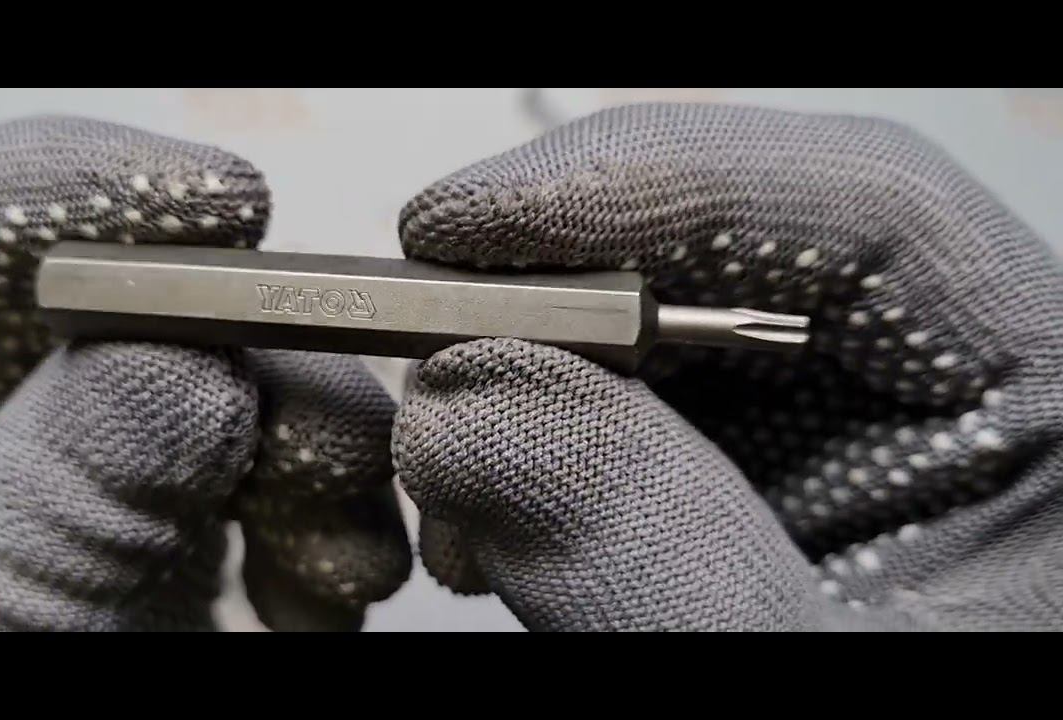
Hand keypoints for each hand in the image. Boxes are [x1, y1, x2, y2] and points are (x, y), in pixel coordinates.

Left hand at [0, 116, 409, 630]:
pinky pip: (239, 474)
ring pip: (189, 383)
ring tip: (347, 550)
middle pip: (71, 305)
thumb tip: (184, 363)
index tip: (216, 201)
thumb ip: (51, 519)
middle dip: (229, 348)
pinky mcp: (136, 534)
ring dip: (296, 445)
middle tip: (320, 412)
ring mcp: (41, 481)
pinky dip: (305, 514)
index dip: (50, 193)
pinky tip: (327, 586)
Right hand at [392, 103, 1062, 630]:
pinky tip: (494, 499)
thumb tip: (464, 397)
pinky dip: (543, 431)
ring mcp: (851, 428)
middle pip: (755, 244)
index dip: (660, 180)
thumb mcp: (786, 687)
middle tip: (430, 319)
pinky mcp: (764, 474)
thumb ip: (647, 563)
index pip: (873, 213)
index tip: (473, 222)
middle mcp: (956, 390)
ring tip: (455, 456)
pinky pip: (640, 402)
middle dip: (573, 279)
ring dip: (539, 362)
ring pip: (674, 317)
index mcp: (1053, 411)